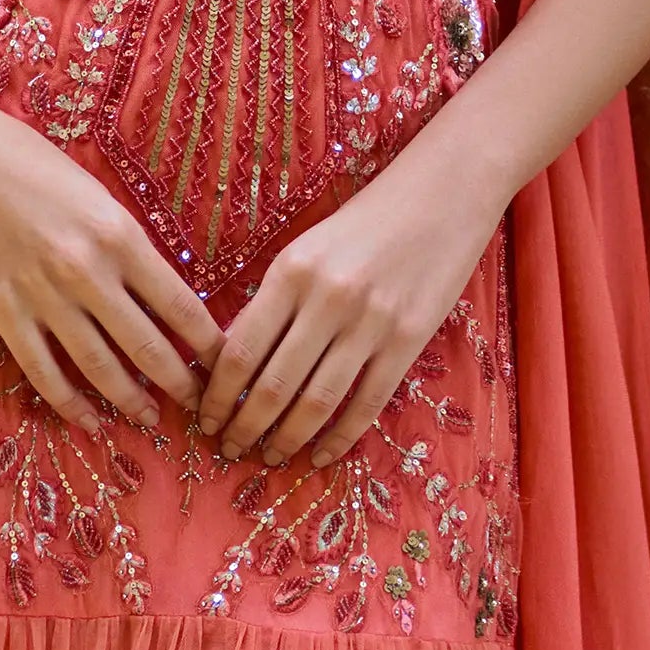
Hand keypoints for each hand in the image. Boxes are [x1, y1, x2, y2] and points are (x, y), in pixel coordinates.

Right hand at [0, 96, 224, 435]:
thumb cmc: (24, 157)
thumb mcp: (92, 190)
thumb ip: (122, 238)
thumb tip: (155, 285)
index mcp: (118, 234)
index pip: (180, 305)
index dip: (208, 344)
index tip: (224, 363)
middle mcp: (88, 271)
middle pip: (148, 347)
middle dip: (180, 384)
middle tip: (199, 406)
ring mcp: (43, 296)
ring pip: (100, 368)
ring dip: (130, 400)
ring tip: (151, 420)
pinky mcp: (3, 311)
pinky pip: (43, 371)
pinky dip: (69, 403)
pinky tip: (89, 421)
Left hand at [194, 132, 508, 467]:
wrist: (444, 192)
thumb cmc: (367, 219)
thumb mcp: (309, 248)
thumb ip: (277, 299)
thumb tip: (236, 361)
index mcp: (291, 270)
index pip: (240, 350)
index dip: (218, 395)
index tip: (205, 419)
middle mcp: (327, 299)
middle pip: (273, 385)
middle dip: (244, 427)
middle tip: (230, 449)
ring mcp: (371, 323)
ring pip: (316, 402)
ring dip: (286, 439)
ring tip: (268, 457)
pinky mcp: (408, 341)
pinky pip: (366, 404)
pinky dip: (339, 438)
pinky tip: (321, 457)